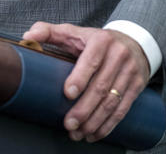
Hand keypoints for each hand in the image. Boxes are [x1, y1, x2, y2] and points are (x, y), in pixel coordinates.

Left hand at [22, 22, 149, 142]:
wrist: (134, 41)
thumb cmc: (96, 40)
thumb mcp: (74, 32)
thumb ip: (49, 32)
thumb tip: (28, 37)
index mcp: (101, 41)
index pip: (91, 61)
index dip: (80, 78)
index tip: (68, 94)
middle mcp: (118, 55)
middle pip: (101, 86)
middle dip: (84, 108)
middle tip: (69, 124)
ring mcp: (130, 71)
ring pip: (112, 101)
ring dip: (94, 121)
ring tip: (78, 133)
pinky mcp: (137, 85)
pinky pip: (123, 109)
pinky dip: (108, 125)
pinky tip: (94, 134)